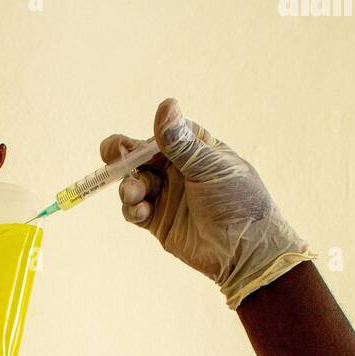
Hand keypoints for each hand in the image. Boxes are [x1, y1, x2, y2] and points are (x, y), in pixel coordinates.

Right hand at [101, 98, 313, 308]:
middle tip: (110, 158)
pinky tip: (140, 211)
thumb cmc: (237, 202)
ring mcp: (167, 196)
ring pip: (134, 184)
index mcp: (193, 149)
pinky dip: (132, 209)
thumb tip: (166, 104)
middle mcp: (177, 170)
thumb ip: (182, 143)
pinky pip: (135, 210)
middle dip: (123, 158)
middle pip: (140, 158)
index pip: (160, 136)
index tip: (127, 145)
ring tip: (135, 194)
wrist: (244, 251)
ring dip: (129, 186)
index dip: (141, 140)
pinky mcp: (159, 222)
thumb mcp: (210, 168)